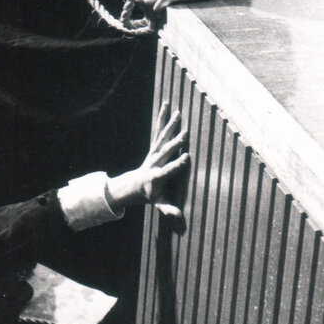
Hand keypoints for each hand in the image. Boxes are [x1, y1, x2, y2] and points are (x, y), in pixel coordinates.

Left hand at [106, 102, 188, 218]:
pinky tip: (166, 105)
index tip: (187, 157)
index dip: (177, 164)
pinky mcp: (155, 146)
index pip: (168, 170)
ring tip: (178, 112)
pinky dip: (163, 117)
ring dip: (170, 124)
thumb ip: (168, 210)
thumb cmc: (151, 195)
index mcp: (157, 176)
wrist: (135, 184)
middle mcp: (155, 161)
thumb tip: (179, 217)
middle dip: (176, 142)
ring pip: (163, 136)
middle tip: (186, 132)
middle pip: (166, 151)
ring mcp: (154, 152)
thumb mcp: (159, 204)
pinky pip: (158, 130)